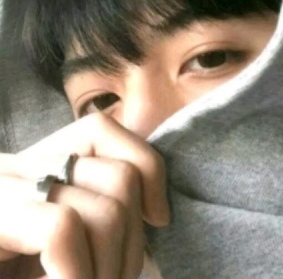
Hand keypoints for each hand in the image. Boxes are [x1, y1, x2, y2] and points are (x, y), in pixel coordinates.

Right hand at [0, 113, 168, 278]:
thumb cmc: (22, 267)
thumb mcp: (73, 238)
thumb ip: (100, 212)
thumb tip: (157, 211)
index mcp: (37, 164)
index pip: (102, 129)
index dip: (147, 169)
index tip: (157, 218)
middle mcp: (17, 167)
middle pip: (119, 176)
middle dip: (133, 243)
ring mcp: (1, 188)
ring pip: (101, 208)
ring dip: (111, 269)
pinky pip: (62, 228)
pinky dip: (78, 275)